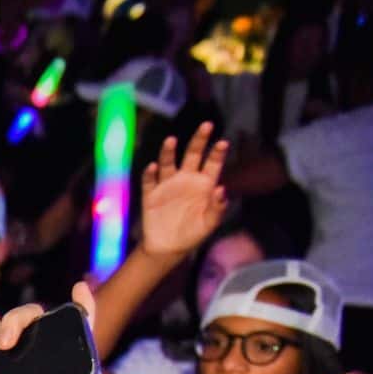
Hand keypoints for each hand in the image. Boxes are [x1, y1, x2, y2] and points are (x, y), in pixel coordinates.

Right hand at [138, 123, 229, 260]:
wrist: (168, 248)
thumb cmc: (193, 234)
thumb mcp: (210, 224)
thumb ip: (217, 207)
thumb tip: (221, 189)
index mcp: (204, 184)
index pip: (213, 163)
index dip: (218, 153)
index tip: (223, 142)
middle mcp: (186, 180)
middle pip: (193, 154)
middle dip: (199, 140)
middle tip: (207, 125)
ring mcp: (168, 186)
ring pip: (168, 163)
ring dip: (169, 152)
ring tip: (171, 140)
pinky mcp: (151, 196)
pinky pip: (149, 182)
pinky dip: (150, 174)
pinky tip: (152, 167)